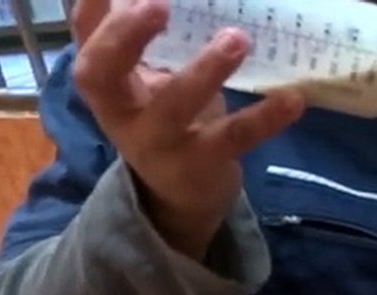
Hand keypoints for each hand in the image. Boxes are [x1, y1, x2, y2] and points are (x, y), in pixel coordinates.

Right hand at [70, 0, 305, 256]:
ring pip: (173, 106)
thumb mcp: (144, 78)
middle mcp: (121, 111)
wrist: (180, 194)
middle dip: (125, 36)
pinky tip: (293, 99)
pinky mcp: (201, 164)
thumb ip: (141, 37)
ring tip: (237, 39)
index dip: (92, 12)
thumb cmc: (162, 115)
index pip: (84, 40)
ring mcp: (159, 143)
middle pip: (101, 74)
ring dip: (205, 70)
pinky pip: (233, 138)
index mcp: (105, 82)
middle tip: (158, 4)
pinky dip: (265, 117)